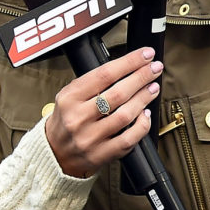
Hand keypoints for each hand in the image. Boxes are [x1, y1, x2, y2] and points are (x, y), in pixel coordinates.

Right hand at [44, 47, 163, 178]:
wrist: (53, 153)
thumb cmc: (66, 119)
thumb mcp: (69, 95)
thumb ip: (93, 82)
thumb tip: (129, 66)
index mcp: (69, 98)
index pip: (104, 74)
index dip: (130, 62)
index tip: (146, 54)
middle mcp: (78, 118)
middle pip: (118, 93)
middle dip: (142, 77)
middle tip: (155, 68)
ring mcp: (89, 138)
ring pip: (125, 115)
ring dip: (144, 98)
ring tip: (153, 88)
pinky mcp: (100, 155)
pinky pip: (129, 139)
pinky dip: (142, 125)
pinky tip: (146, 114)